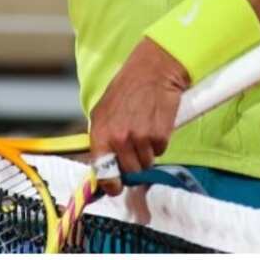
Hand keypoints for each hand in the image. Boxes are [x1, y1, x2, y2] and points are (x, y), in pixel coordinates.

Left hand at [87, 38, 189, 195]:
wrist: (152, 72)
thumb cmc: (127, 89)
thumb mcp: (104, 110)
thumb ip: (103, 136)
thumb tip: (103, 162)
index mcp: (100, 131)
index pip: (102, 169)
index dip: (109, 183)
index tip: (114, 188)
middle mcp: (118, 138)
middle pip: (128, 170)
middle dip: (132, 163)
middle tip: (134, 146)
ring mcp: (139, 139)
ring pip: (145, 163)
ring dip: (146, 153)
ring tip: (143, 130)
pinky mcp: (159, 137)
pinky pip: (160, 152)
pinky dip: (159, 143)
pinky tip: (154, 124)